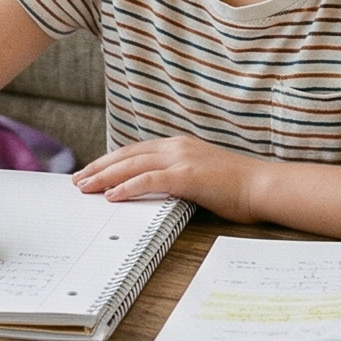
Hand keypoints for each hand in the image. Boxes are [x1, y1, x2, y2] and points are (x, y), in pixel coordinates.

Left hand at [75, 134, 260, 218]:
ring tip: (85, 187)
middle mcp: (177, 146)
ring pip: (133, 165)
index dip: (110, 161)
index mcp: (179, 145)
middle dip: (100, 167)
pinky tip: (112, 195)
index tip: (91, 171)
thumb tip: (155, 190)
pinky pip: (150, 180)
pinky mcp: (188, 175)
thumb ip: (177, 178)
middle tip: (77, 180)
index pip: (135, 151)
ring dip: (105, 177)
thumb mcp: (200, 177)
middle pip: (128, 155)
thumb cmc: (237, 187)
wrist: (263, 186)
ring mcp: (182, 159)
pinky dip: (128, 187)